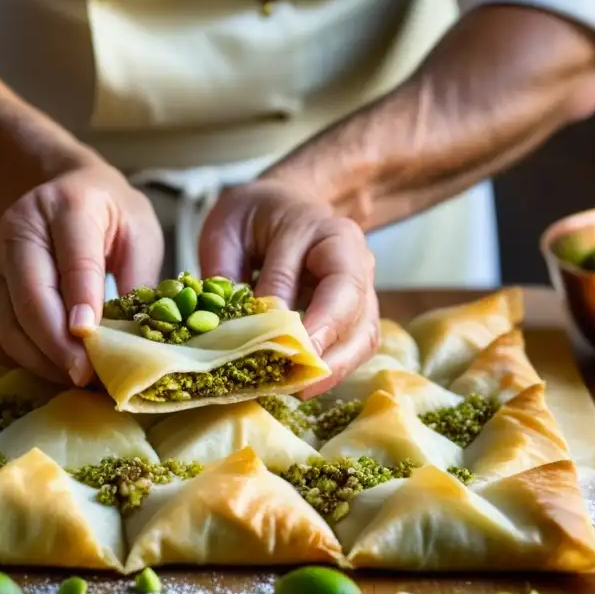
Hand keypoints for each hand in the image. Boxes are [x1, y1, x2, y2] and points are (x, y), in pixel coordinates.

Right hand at [0, 163, 163, 386]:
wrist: (63, 191)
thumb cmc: (110, 215)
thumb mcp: (140, 231)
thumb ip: (137, 279)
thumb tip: (132, 341)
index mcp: (68, 206)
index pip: (73, 261)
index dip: (82, 302)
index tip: (93, 337)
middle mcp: (19, 231)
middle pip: (30, 297)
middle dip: (58, 345)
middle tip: (87, 376)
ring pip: (6, 324)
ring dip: (41, 360)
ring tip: (78, 377)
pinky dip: (21, 360)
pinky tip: (54, 366)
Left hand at [199, 180, 378, 398]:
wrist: (284, 203)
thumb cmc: (253, 215)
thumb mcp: (231, 228)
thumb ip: (232, 271)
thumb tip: (236, 326)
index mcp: (330, 234)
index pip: (333, 282)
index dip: (315, 322)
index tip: (291, 352)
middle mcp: (356, 262)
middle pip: (357, 315)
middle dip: (329, 355)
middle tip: (295, 386)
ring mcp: (362, 289)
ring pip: (363, 336)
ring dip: (334, 370)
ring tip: (296, 391)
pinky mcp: (355, 313)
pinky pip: (354, 347)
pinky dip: (332, 370)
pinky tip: (301, 383)